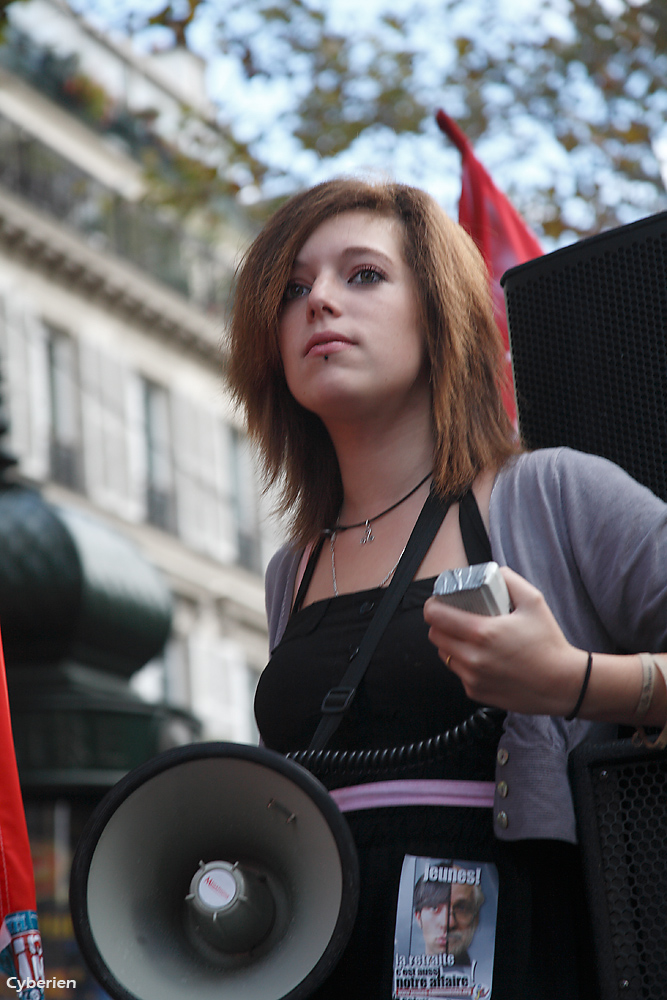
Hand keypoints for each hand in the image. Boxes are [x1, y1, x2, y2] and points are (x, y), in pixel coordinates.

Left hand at [423, 567, 583, 715]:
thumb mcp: (534, 601)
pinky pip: (458, 673)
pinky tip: (479, 657)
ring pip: (444, 655)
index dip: (433, 606)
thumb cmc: (549, 643)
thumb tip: (493, 571)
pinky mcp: (476, 692)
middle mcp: (473, 658)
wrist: (562, 684)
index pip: (436, 617)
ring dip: (450, 644)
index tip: (439, 602)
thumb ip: (510, 580)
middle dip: (440, 624)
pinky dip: (463, 663)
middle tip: (453, 617)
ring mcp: (472, 678)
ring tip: (466, 637)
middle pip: (435, 636)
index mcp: (482, 633)